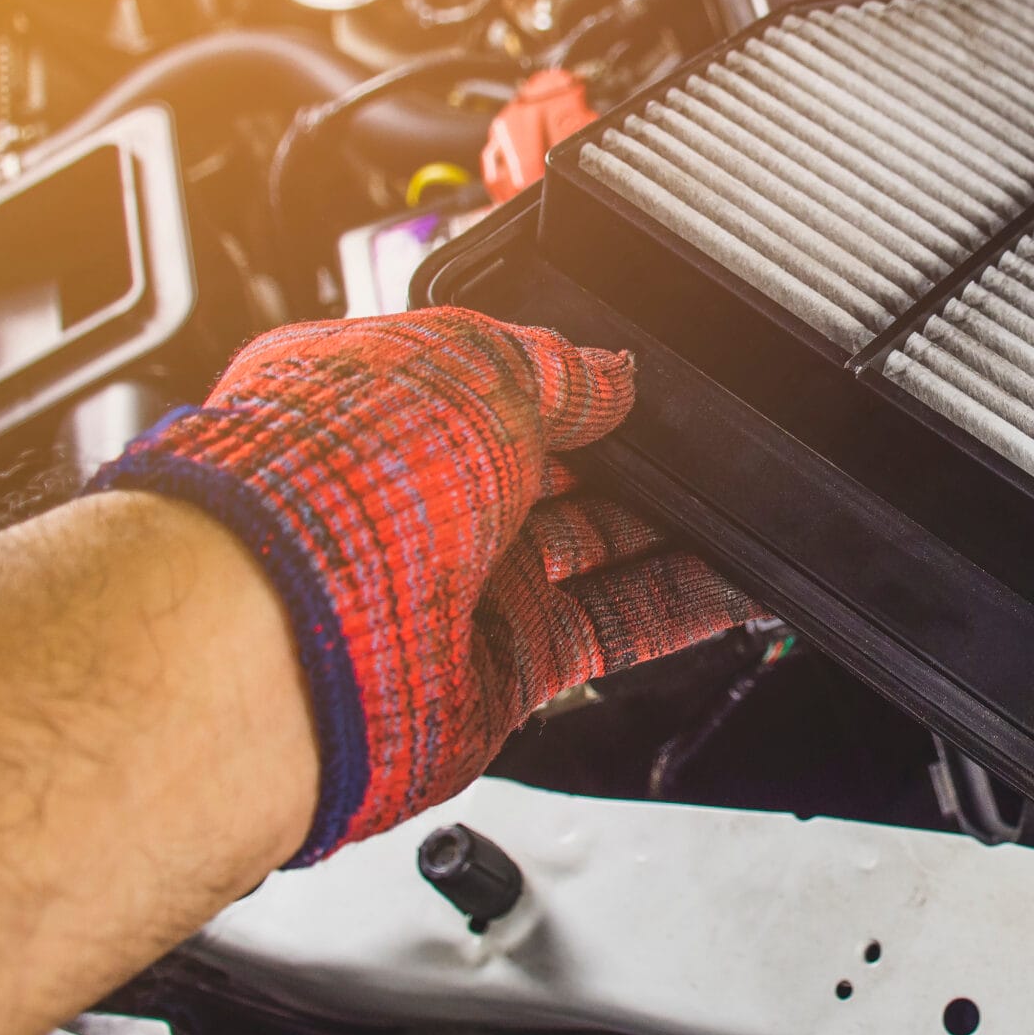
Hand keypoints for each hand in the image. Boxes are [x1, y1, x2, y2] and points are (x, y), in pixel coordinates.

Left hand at [90, 308, 755, 861]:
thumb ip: (560, 364)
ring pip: (596, 548)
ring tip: (753, 502)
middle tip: (713, 438)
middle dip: (638, 453)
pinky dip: (684, 605)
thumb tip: (616, 369)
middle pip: (559, 469)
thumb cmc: (323, 483)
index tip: (654, 375)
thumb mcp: (469, 362)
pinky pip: (612, 628)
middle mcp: (419, 496)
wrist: (280, 644)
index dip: (582, 376)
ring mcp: (458, 588)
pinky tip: (742, 579)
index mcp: (388, 399)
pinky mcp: (499, 672)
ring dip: (677, 528)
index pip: (504, 379)